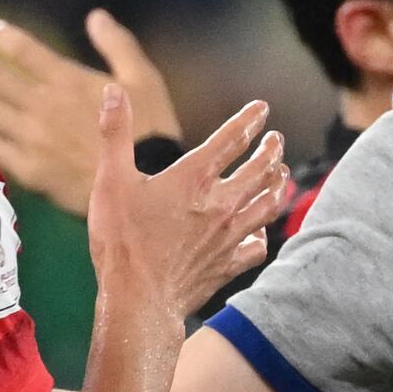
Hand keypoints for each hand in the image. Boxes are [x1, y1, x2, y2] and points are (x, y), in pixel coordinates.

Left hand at [0, 9, 178, 199]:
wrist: (145, 186)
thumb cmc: (150, 131)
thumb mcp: (144, 80)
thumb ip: (117, 45)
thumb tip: (96, 16)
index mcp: (68, 80)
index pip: (22, 49)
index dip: (2, 36)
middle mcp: (44, 106)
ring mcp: (32, 139)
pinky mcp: (29, 170)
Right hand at [97, 96, 283, 325]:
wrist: (139, 298)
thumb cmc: (123, 240)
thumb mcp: (111, 179)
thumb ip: (114, 134)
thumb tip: (114, 92)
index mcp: (194, 178)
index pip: (232, 139)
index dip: (249, 120)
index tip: (262, 109)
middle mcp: (220, 204)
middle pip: (259, 171)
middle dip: (271, 151)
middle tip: (277, 140)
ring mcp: (229, 236)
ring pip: (266, 206)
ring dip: (277, 187)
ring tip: (282, 175)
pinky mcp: (228, 264)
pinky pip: (256, 247)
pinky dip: (263, 236)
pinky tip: (261, 231)